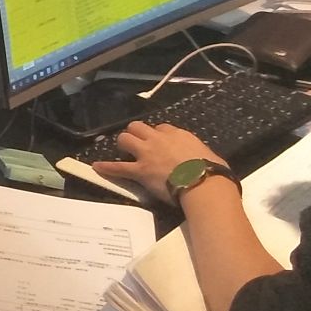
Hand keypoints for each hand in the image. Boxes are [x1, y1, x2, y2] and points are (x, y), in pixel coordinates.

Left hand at [93, 121, 225, 199]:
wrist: (204, 183)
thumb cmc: (213, 171)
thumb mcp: (210, 154)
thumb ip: (199, 152)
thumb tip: (203, 158)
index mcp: (178, 135)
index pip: (162, 128)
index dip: (158, 135)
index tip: (159, 142)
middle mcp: (160, 140)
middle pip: (139, 127)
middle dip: (136, 133)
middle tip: (136, 142)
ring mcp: (147, 154)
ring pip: (125, 138)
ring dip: (123, 144)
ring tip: (122, 150)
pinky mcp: (140, 170)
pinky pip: (119, 167)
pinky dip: (107, 167)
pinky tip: (97, 167)